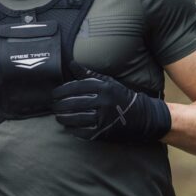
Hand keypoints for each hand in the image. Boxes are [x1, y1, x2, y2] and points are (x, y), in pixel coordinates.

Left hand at [51, 62, 170, 141]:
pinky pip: (83, 131)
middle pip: (74, 103)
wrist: (141, 116)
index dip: (62, 91)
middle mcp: (103, 101)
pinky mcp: (104, 132)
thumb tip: (71, 63)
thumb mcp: (107, 82)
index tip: (54, 94)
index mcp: (103, 87)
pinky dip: (73, 130)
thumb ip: (88, 74)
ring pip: (76, 118)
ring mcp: (103, 118)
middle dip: (59, 105)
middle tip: (53, 106)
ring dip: (63, 118)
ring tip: (58, 116)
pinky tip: (67, 127)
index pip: (76, 87)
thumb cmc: (120, 96)